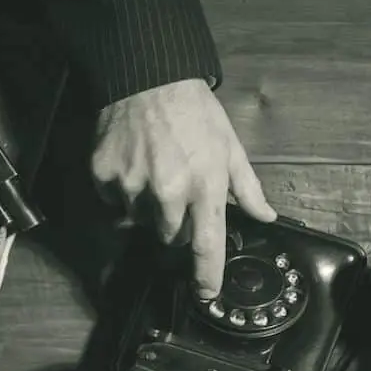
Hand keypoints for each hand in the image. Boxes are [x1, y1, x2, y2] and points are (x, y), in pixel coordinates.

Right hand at [91, 78, 276, 298]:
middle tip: (179, 192)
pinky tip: (134, 164)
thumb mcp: (231, 147)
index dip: (206, 275)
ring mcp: (132, 185)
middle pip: (170, 236)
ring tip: (156, 171)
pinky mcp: (104, 175)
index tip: (205, 294)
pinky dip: (123, 190)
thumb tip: (266, 216)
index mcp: (204, 186)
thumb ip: (248, 188)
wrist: (148, 76)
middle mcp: (167, 192)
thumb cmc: (195, 112)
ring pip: (140, 220)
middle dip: (177, 224)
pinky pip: (114, 200)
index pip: (206, 245)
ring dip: (149, 208)